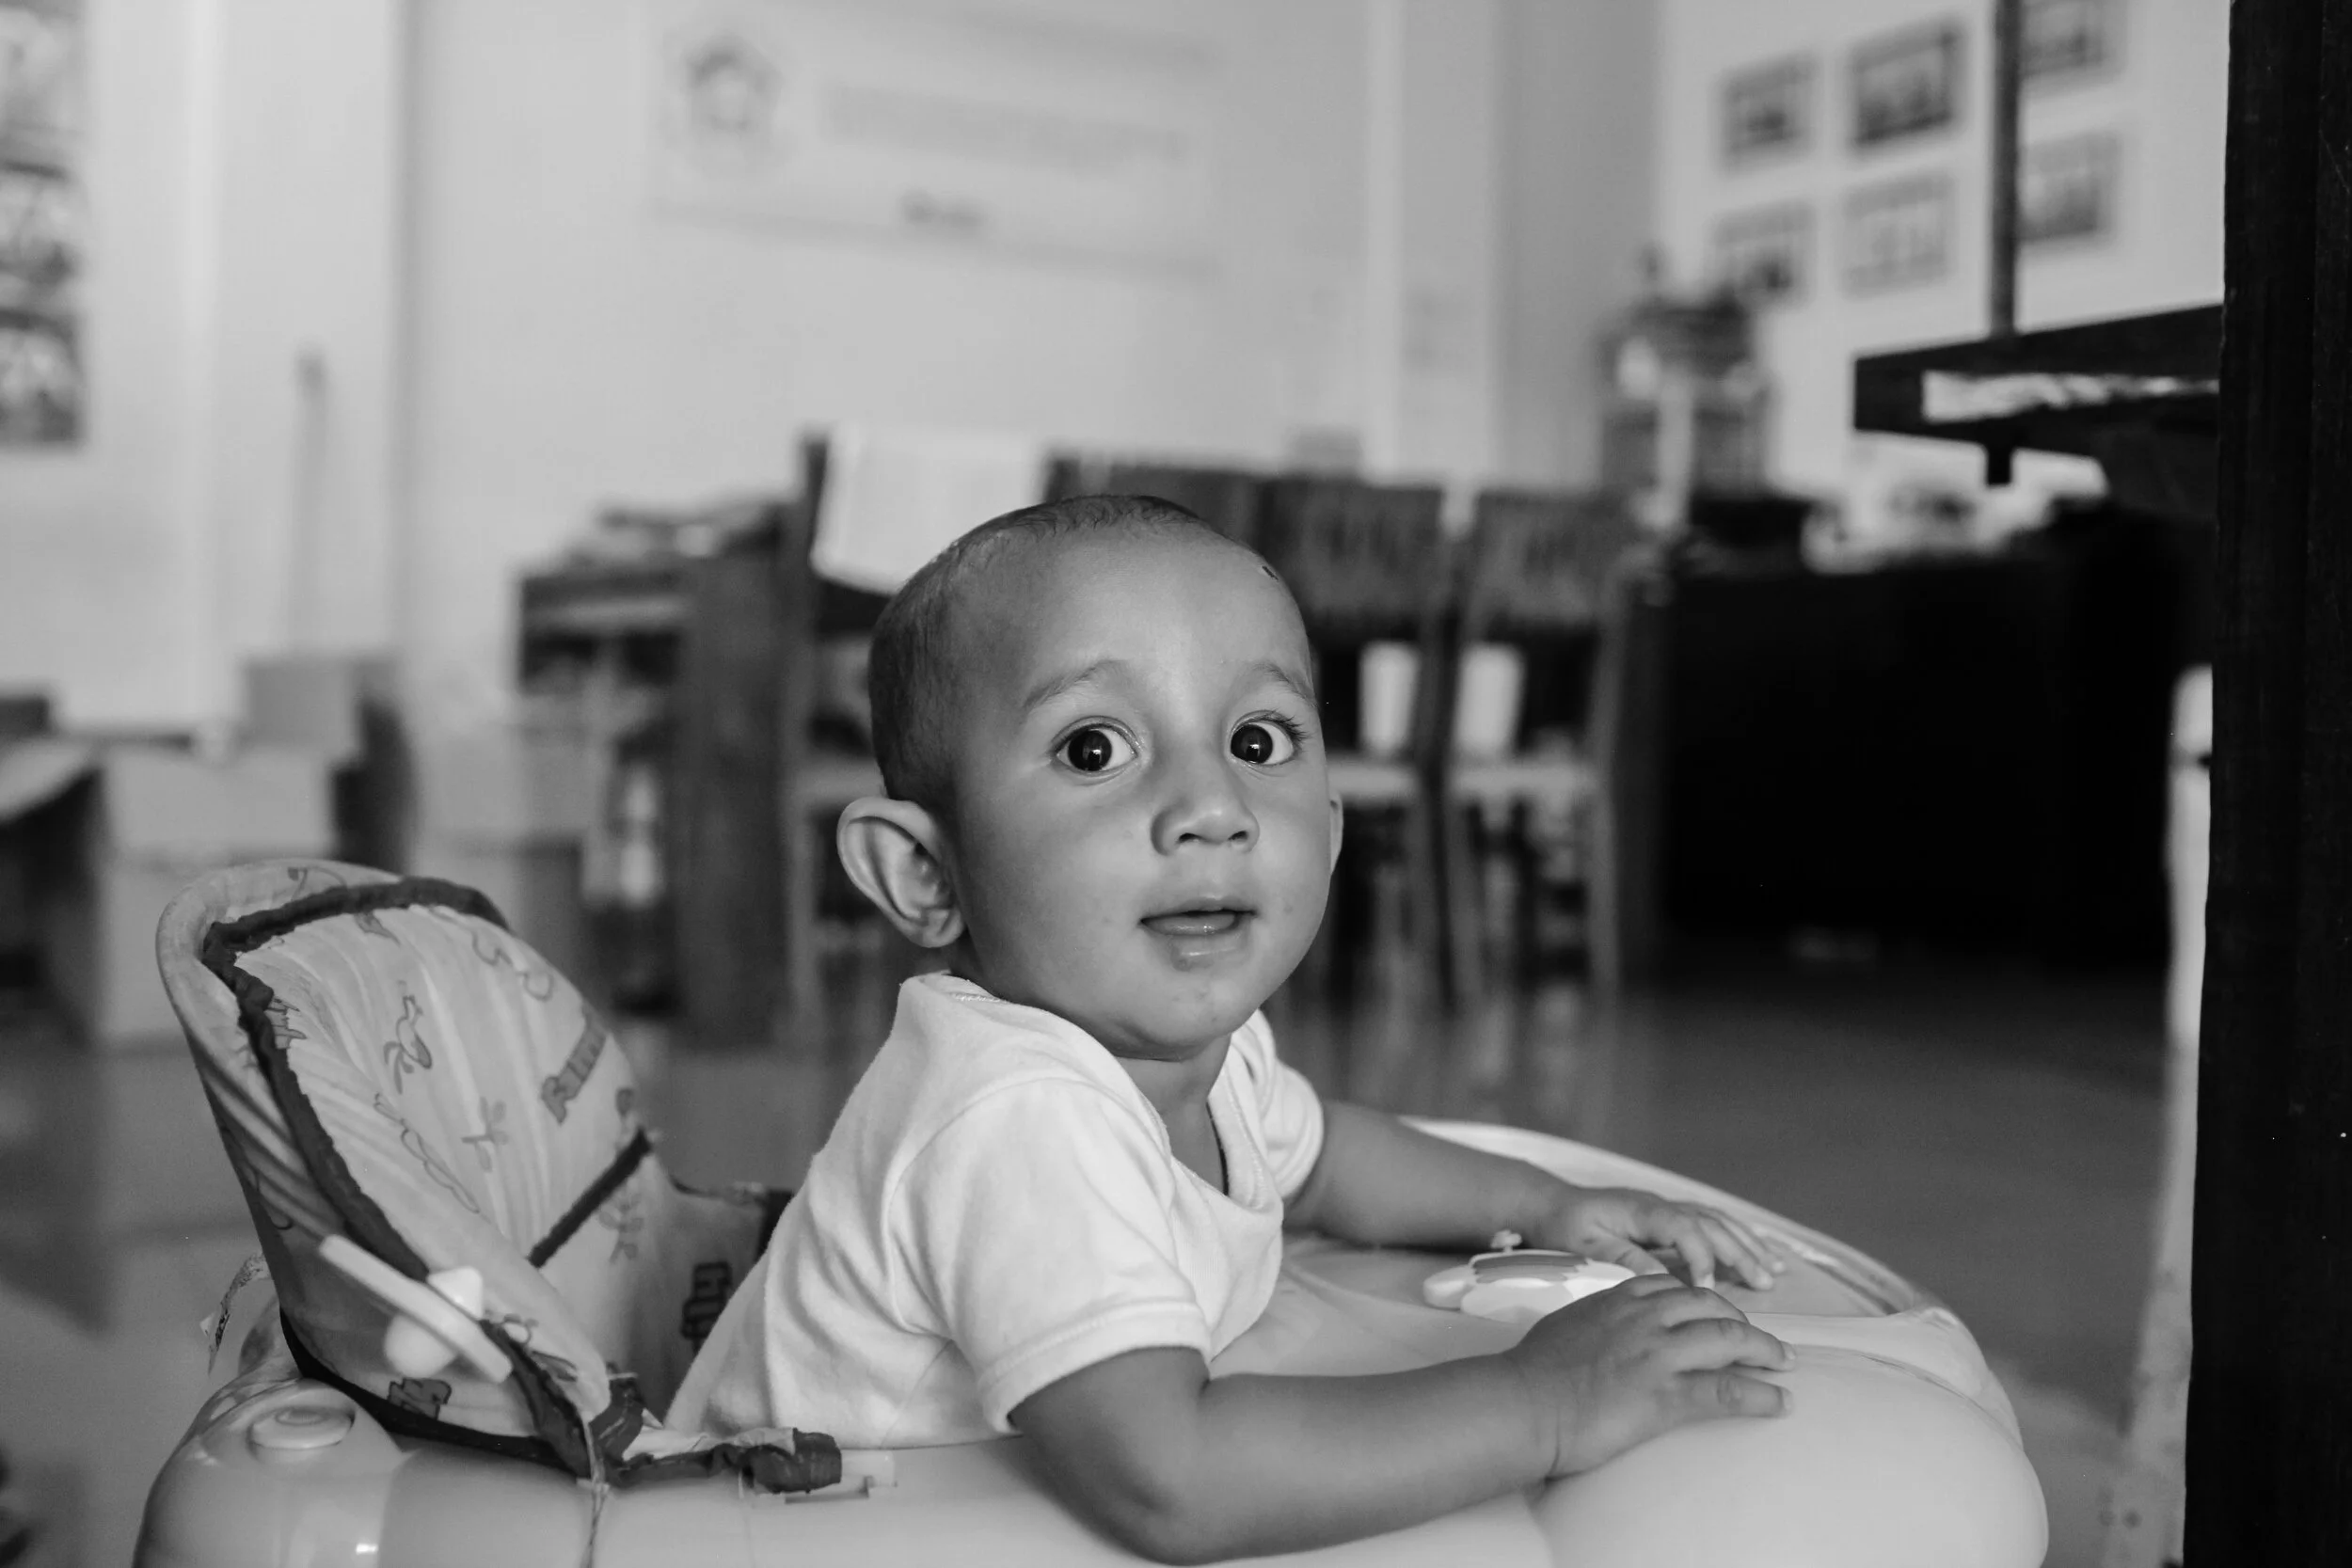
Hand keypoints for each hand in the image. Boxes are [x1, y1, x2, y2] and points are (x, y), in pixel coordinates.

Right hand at [1504, 1273, 1792, 1476]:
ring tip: (1784, 1363)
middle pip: (1712, 1307)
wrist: (1522, 1402)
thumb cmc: (1532, 1370)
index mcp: (1620, 1298)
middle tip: (1763, 1340)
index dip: (1706, 1300)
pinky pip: (1728, 1390)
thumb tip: (1601, 1329)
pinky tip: (1780, 1401)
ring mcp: (1659, 1354)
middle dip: (1744, 1321)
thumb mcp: (1567, 1322)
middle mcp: (1646, 1318)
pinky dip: (1762, 1395)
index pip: (1676, 1286)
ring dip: (1765, 1351)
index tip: (1719, 1313)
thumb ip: (1596, 1319)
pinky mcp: (1666, 1395)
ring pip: (1730, 1339)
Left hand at [1526, 1185, 1787, 1290]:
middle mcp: (1658, 1205)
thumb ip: (1624, 1258)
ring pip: (1716, 1222)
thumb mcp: (1585, 1246)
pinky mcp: (1667, 1218)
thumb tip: (1663, 1277)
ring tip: (1774, 1270)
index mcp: (1639, 1211)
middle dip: (1740, 1253)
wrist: (1549, 1204)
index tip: (1709, 1290)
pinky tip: (1755, 1253)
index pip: (1683, 1229)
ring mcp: (1665, 1208)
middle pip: (1710, 1224)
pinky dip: (1736, 1238)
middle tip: (1764, 1283)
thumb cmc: (1564, 1227)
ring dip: (1746, 1244)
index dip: (1701, 1258)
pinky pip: (1710, 1223)